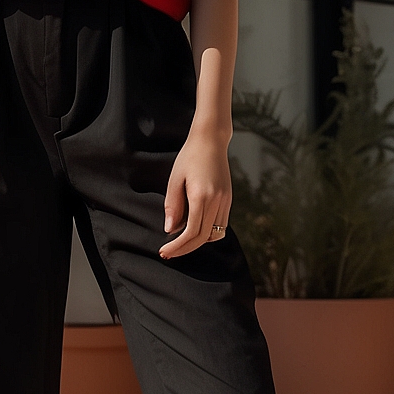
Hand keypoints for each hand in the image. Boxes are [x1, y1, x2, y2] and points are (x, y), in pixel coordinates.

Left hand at [159, 129, 231, 259]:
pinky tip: (194, 228)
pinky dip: (208, 232)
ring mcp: (226, 201)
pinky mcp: (229, 199)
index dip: (178, 246)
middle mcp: (217, 201)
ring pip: (215, 234)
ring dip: (198, 242)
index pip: (191, 232)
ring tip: (180, 242)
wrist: (211, 141)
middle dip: (185, 248)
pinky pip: (221, 225)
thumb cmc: (189, 157)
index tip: (164, 251)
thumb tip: (170, 230)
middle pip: (203, 237)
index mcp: (202, 196)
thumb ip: (173, 206)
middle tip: (169, 253)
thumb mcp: (175, 180)